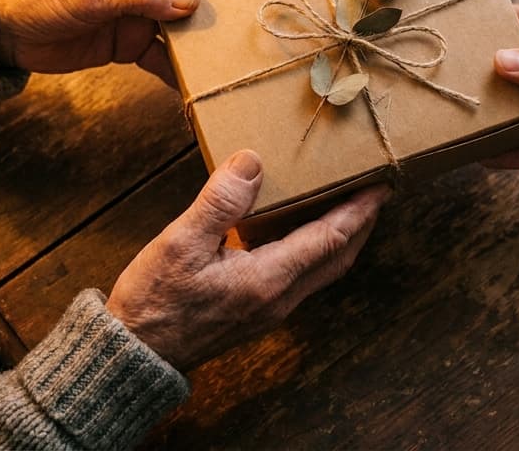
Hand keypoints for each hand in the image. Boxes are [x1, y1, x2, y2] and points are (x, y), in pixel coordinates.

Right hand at [107, 151, 389, 370]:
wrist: (137, 357)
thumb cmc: (155, 302)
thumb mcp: (180, 244)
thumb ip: (220, 202)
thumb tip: (252, 161)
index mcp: (268, 278)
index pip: (330, 238)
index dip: (359, 210)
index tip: (381, 184)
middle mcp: (279, 297)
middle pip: (338, 257)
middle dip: (361, 223)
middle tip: (374, 190)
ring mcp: (270, 309)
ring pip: (322, 269)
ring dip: (341, 238)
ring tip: (346, 205)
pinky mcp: (257, 312)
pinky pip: (302, 277)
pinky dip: (315, 250)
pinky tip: (300, 230)